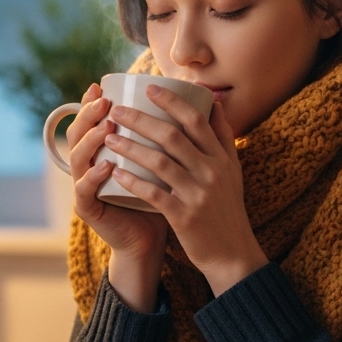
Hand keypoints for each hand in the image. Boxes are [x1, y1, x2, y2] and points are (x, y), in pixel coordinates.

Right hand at [67, 83, 168, 310]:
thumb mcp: (172, 163)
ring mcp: (85, 187)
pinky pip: (85, 190)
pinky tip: (108, 166)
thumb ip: (181, 135)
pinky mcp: (88, 209)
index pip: (91, 121)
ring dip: (91, 140)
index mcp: (104, 151)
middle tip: (105, 102)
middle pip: (78, 133)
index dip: (90, 103)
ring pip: (77, 158)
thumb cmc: (164, 199)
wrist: (153, 241)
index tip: (102, 86)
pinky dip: (95, 176)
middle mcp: (89, 166)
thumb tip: (213, 102)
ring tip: (107, 128)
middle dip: (88, 115)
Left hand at [104, 84, 267, 296]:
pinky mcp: (184, 217)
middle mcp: (212, 172)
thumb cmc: (227, 210)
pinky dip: (133, 181)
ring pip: (159, 162)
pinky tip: (115, 172)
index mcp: (222, 158)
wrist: (233, 254)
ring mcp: (198, 194)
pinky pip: (154, 194)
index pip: (196, 120)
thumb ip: (223, 137)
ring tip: (108, 137)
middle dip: (141, 119)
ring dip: (130, 147)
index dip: (172, 101)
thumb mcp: (233, 171)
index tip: (149, 87)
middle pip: (173, 136)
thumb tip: (215, 102)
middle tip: (116, 109)